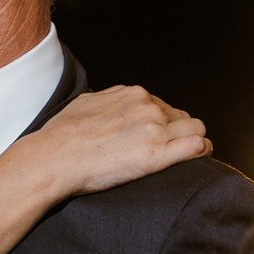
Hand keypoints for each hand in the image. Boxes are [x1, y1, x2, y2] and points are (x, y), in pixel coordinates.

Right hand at [30, 85, 210, 196]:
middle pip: (182, 117)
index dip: (162, 122)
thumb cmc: (60, 135)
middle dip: (179, 131)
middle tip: (170, 148)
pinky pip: (196, 146)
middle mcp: (147, 108)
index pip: (162, 105)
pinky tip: (198, 157)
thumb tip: (112, 102)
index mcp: (132, 94)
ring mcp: (154, 130)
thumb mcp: (85, 103)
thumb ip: (108, 100)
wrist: (52, 159)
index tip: (156, 136)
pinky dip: (201, 151)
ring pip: (196, 129)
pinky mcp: (157, 155)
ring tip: (188, 154)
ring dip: (193, 140)